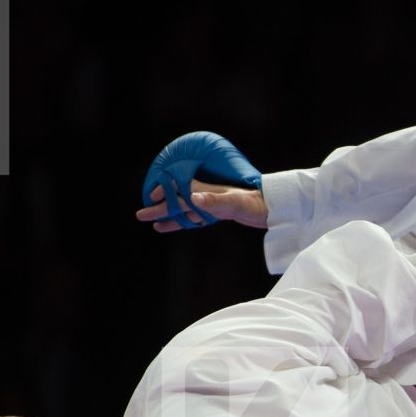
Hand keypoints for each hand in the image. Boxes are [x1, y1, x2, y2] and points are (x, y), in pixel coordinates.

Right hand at [136, 180, 267, 231]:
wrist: (275, 207)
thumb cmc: (258, 203)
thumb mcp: (237, 202)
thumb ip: (215, 200)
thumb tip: (194, 197)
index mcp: (208, 190)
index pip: (181, 190)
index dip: (166, 193)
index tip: (151, 198)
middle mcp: (208, 196)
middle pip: (179, 201)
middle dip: (160, 207)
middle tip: (140, 214)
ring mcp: (212, 205)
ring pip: (184, 211)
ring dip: (169, 216)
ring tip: (152, 223)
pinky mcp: (218, 214)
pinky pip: (195, 218)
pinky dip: (182, 222)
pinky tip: (172, 226)